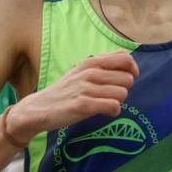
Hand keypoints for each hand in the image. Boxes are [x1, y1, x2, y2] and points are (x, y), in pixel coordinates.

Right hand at [6, 51, 138, 142]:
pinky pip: (113, 106)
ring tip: (104, 104)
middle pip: (128, 79)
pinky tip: (104, 112)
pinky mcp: (83, 105)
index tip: (124, 80)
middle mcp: (89, 72)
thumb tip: (128, 60)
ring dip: (118, 101)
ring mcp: (86, 88)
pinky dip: (113, 112)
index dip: (132, 70)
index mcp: (91, 62)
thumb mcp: (81, 70)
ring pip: (123, 93)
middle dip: (123, 89)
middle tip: (110, 95)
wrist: (39, 108)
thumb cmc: (65, 90)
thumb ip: (103, 64)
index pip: (126, 59)